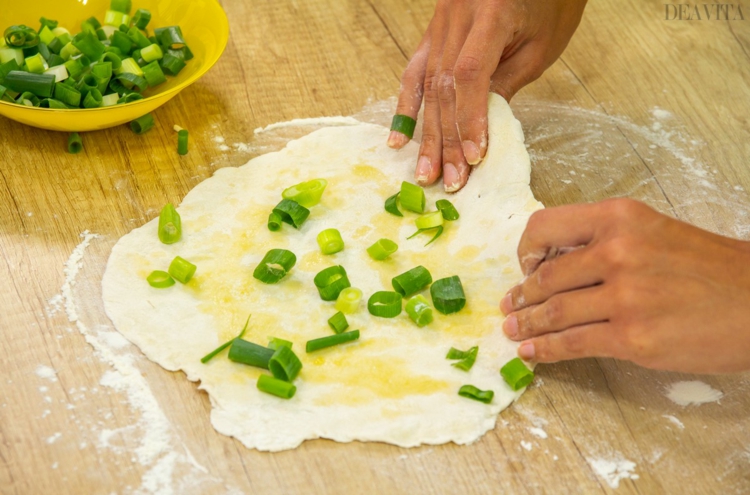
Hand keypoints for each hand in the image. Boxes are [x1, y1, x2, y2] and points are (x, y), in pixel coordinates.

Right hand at [387, 0, 586, 191]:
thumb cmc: (549, 4)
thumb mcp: (540, 44)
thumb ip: (507, 81)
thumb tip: (479, 130)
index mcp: (491, 11)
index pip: (470, 73)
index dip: (469, 118)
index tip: (473, 157)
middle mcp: (457, 13)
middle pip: (444, 84)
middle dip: (446, 137)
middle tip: (448, 179)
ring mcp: (440, 21)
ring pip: (427, 83)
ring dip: (427, 132)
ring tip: (425, 170)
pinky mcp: (433, 30)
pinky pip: (415, 70)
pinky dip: (408, 106)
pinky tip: (398, 138)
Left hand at [500, 199, 749, 373]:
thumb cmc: (710, 267)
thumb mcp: (655, 232)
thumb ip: (607, 242)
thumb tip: (557, 265)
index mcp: (620, 218)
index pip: (545, 225)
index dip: (526, 249)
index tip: (524, 267)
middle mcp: (617, 250)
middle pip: (546, 276)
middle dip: (522, 295)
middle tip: (510, 305)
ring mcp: (624, 296)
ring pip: (555, 312)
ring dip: (527, 324)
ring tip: (513, 330)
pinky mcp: (632, 337)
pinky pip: (574, 343)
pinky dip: (546, 350)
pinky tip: (533, 353)